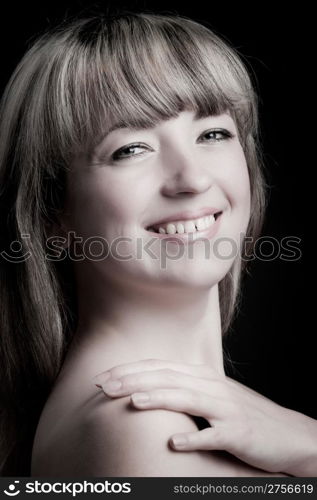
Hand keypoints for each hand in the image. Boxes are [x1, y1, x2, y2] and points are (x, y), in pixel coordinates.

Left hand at [93, 358, 316, 475]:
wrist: (287, 433)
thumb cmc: (244, 414)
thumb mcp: (212, 394)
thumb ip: (184, 388)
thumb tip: (147, 388)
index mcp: (202, 376)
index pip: (160, 367)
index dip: (131, 370)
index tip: (103, 377)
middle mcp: (212, 386)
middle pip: (168, 378)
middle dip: (134, 379)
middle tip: (104, 385)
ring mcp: (226, 408)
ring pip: (188, 398)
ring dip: (159, 399)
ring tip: (133, 401)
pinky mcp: (239, 432)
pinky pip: (214, 434)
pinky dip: (194, 438)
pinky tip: (174, 443)